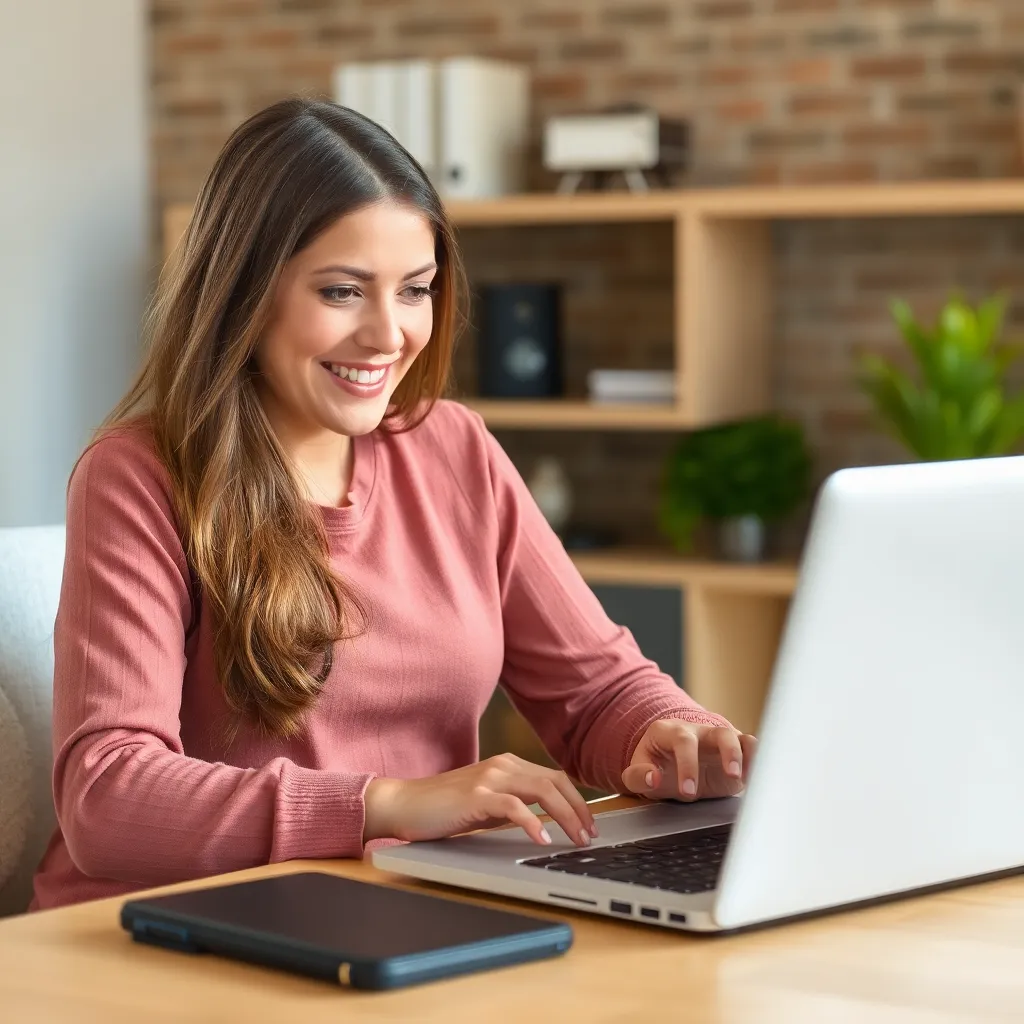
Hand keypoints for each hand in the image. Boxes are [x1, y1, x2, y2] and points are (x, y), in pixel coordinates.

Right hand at [364, 753, 598, 847]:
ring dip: (565, 816)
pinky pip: (514, 807)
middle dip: (579, 810)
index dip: (577, 801)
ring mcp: (489, 778)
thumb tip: (547, 821)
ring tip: (576, 839)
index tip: (589, 825)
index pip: (555, 777)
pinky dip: (533, 822)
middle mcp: (502, 765)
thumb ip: (513, 804)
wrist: (403, 804)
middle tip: (590, 836)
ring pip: (542, 790)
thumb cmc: (443, 808)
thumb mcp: (486, 804)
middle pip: (556, 782)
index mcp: (508, 765)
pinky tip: (542, 839)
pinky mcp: (475, 796)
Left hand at [622, 720, 756, 801]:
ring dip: (745, 754)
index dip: (688, 765)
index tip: (688, 791)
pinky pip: (750, 747)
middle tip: (730, 776)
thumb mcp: (636, 774)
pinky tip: (754, 778)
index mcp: (670, 731)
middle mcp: (697, 731)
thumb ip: (638, 777)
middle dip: (727, 754)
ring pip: (738, 737)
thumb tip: (653, 778)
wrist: (668, 765)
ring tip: (743, 776)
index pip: (683, 741)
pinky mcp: (734, 753)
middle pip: (719, 733)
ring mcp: (717, 741)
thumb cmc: (654, 767)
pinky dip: (756, 759)